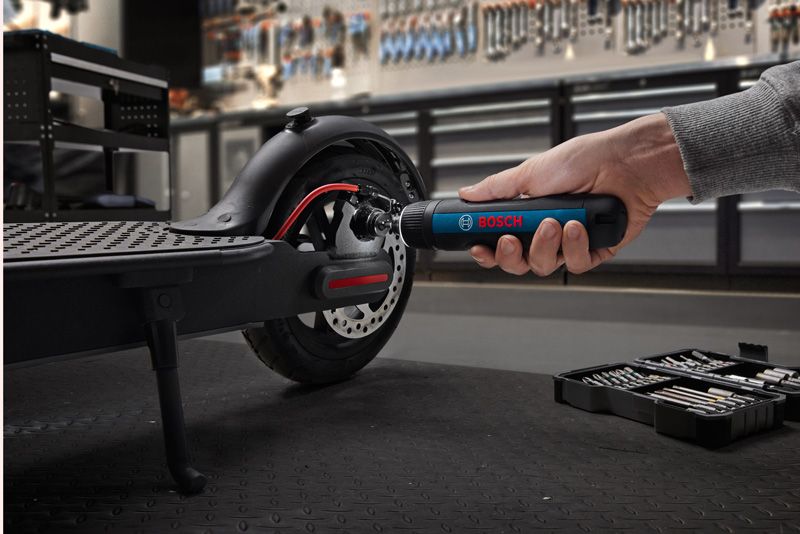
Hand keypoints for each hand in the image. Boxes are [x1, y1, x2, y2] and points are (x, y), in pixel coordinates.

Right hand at [460, 113, 690, 275]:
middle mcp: (546, 232)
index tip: (479, 247)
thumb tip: (467, 194)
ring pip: (544, 265)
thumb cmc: (585, 160)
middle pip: (518, 263)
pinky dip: (574, 247)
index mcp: (527, 215)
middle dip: (511, 255)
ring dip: (545, 246)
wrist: (626, 163)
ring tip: (555, 222)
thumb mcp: (531, 172)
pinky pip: (575, 264)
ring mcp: (569, 243)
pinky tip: (578, 227)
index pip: (499, 243)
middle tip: (511, 240)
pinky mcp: (594, 251)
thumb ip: (497, 189)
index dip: (487, 251)